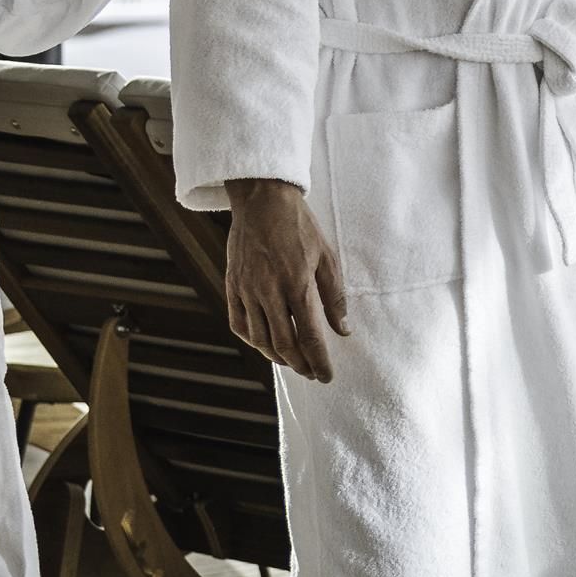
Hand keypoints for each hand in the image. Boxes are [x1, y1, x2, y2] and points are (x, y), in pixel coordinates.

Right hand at [223, 178, 351, 381]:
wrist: (262, 199)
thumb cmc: (300, 227)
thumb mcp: (326, 257)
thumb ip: (335, 296)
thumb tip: (343, 330)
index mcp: (298, 284)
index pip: (310, 337)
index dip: (319, 362)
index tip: (327, 377)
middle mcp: (269, 291)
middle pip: (283, 344)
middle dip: (300, 365)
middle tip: (312, 373)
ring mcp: (247, 289)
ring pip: (260, 339)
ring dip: (277, 358)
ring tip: (292, 362)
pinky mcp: (232, 285)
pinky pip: (239, 323)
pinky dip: (253, 340)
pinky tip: (265, 344)